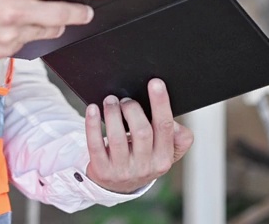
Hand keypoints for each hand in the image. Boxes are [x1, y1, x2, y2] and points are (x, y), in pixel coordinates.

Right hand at [0, 0, 110, 62]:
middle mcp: (14, 12)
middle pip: (61, 14)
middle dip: (80, 13)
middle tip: (87, 11)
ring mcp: (10, 35)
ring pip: (47, 31)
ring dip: (50, 24)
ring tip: (40, 16)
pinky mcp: (4, 51)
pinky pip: (26, 44)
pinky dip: (24, 35)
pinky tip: (8, 28)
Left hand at [84, 78, 193, 193]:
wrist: (118, 185)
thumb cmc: (142, 158)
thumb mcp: (163, 152)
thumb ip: (176, 137)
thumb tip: (174, 122)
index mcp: (164, 158)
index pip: (165, 127)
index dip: (161, 103)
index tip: (155, 82)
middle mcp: (145, 167)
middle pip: (142, 131)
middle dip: (133, 109)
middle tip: (125, 99)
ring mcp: (122, 170)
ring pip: (117, 138)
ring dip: (112, 113)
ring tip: (110, 100)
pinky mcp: (102, 170)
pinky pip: (95, 145)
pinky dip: (92, 124)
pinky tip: (92, 109)